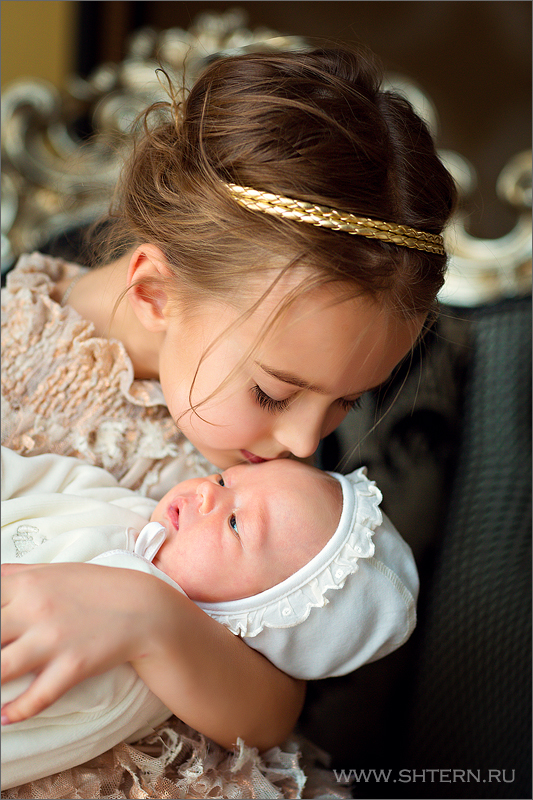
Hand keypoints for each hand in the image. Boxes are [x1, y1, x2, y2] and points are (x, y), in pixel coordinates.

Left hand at [1, 562, 161, 723]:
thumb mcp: (51, 572)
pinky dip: (15, 712)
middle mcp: (34, 609)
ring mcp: (53, 639)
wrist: (143, 607)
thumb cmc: (93, 588)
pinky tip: (5, 716)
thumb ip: (12, 576)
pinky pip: (36, 697)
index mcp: (25, 583)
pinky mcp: (72, 666)